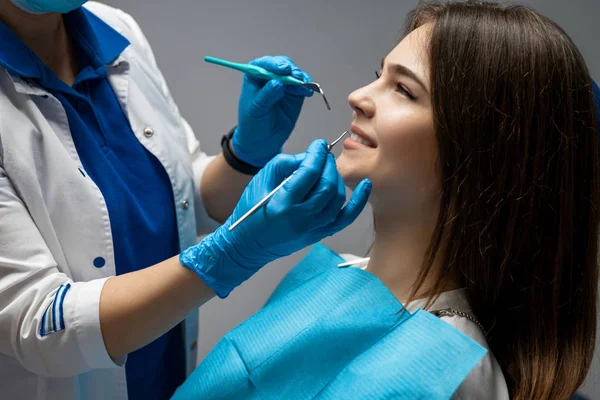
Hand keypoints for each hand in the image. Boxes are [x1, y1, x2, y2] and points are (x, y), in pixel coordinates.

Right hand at [180, 140, 370, 297]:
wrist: (249, 245)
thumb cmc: (252, 210)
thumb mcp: (262, 180)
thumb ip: (287, 163)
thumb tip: (312, 156)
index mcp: (283, 203)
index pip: (309, 173)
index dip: (317, 154)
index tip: (319, 144)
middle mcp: (300, 218)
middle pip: (326, 185)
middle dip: (328, 165)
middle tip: (323, 156)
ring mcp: (312, 229)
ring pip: (336, 199)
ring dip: (336, 178)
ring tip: (329, 169)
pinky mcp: (319, 235)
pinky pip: (345, 218)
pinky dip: (358, 201)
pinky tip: (366, 185)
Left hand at [231, 55, 312, 166]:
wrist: (262, 140)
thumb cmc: (253, 123)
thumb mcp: (256, 109)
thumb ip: (267, 95)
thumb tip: (278, 82)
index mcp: (255, 76)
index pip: (264, 64)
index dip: (274, 64)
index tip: (283, 70)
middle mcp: (270, 76)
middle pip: (283, 65)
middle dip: (291, 70)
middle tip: (296, 77)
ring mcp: (284, 84)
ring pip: (295, 74)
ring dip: (301, 77)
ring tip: (304, 86)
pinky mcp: (295, 93)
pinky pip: (303, 85)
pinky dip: (308, 86)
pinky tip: (309, 91)